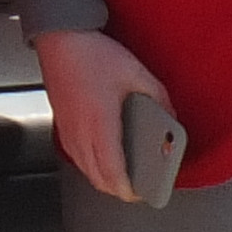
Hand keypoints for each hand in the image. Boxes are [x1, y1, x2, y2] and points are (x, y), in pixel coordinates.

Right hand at [30, 26, 169, 203]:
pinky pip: (75, 155)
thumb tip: (170, 118)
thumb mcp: (136, 73)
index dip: (126, 189)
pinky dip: (89, 165)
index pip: (112, 172)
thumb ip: (158, 98)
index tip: (140, 193)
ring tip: (122, 175)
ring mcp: (68, 129)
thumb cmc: (93, 54)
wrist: (60, 38)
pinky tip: (101, 155)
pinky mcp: (61, 123)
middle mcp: (81, 132)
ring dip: (102, 178)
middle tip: (136, 187)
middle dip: (117, 189)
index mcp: (101, 124)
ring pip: (84, 168)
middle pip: (96, 178)